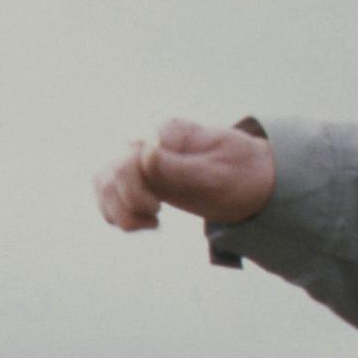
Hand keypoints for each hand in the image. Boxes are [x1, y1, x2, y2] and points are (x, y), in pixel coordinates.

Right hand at [96, 117, 276, 231]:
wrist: (253, 182)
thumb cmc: (241, 176)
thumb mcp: (216, 175)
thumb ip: (178, 167)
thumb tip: (144, 152)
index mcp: (169, 133)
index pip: (129, 161)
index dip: (133, 190)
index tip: (158, 210)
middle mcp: (149, 143)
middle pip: (110, 174)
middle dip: (126, 205)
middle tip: (156, 217)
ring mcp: (141, 162)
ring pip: (104, 187)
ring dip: (119, 213)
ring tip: (150, 224)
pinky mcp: (138, 181)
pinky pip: (109, 197)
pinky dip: (119, 216)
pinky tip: (146, 223)